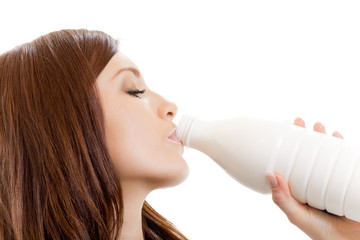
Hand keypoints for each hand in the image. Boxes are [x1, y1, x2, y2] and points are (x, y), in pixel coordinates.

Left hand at [266, 117, 359, 239]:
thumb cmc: (322, 233)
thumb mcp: (298, 215)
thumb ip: (283, 199)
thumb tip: (270, 174)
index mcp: (301, 186)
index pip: (293, 161)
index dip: (288, 146)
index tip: (283, 130)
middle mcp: (316, 180)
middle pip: (310, 153)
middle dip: (306, 136)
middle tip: (300, 122)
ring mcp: (333, 178)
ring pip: (327, 153)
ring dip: (323, 137)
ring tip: (319, 127)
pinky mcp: (350, 179)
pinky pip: (346, 159)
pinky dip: (343, 147)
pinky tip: (338, 137)